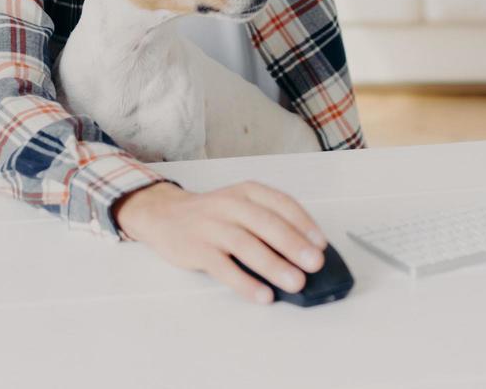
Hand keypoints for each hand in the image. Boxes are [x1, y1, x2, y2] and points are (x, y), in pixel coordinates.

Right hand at [114, 181, 328, 304]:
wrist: (164, 214)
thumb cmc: (212, 214)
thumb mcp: (240, 204)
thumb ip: (267, 221)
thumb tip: (303, 252)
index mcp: (247, 191)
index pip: (281, 203)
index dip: (304, 223)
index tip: (321, 244)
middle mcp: (230, 204)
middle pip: (266, 224)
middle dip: (294, 245)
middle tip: (315, 264)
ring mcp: (211, 226)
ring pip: (246, 245)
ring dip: (274, 265)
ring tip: (296, 282)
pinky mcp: (196, 249)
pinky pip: (223, 267)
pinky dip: (245, 282)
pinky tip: (263, 295)